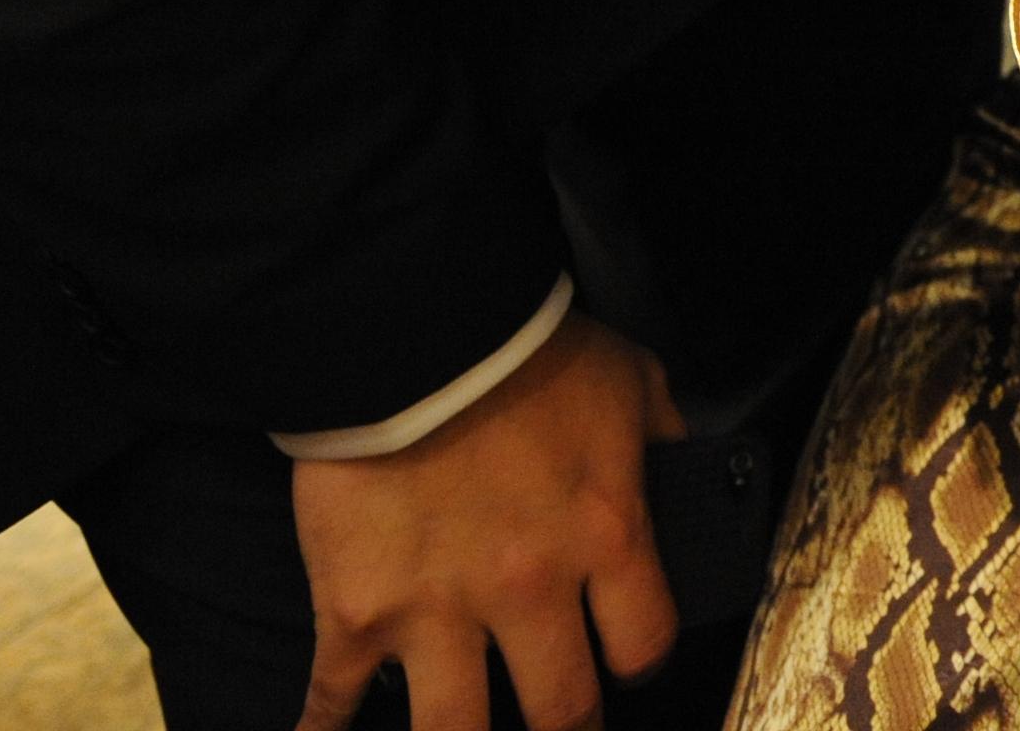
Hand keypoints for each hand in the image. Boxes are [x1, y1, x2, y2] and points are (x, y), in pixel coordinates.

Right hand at [288, 314, 684, 730]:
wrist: (413, 328)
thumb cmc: (530, 347)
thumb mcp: (632, 381)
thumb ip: (665, 438)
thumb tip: (687, 472)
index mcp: (605, 537)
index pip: (644, 645)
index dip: (639, 662)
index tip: (625, 663)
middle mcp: (529, 591)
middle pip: (562, 712)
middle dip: (566, 728)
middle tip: (559, 722)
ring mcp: (437, 611)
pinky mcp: (355, 612)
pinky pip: (332, 699)